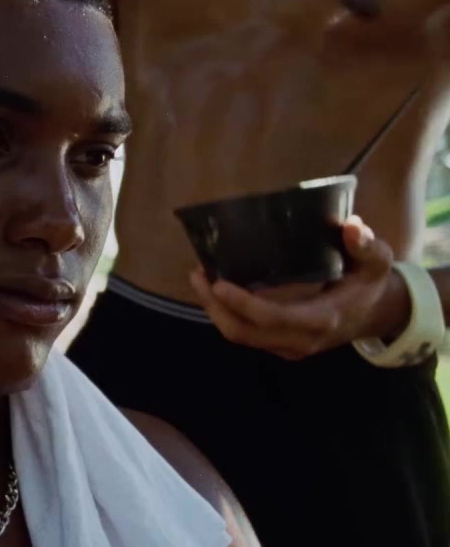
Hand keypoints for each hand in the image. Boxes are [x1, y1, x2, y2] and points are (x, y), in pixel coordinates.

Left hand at [187, 215, 410, 360]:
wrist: (376, 315)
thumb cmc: (370, 283)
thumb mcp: (376, 261)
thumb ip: (365, 245)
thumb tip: (352, 226)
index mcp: (321, 319)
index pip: (272, 318)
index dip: (242, 303)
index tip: (217, 282)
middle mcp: (301, 340)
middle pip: (244, 333)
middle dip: (214, 306)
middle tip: (197, 275)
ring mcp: (289, 347)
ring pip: (241, 337)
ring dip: (216, 310)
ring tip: (200, 279)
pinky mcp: (281, 346)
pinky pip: (247, 335)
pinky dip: (227, 314)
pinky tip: (216, 290)